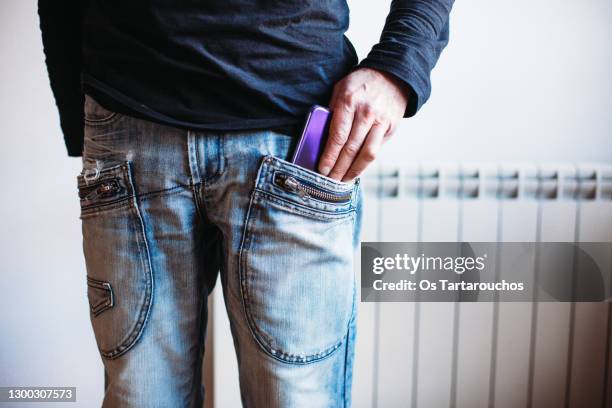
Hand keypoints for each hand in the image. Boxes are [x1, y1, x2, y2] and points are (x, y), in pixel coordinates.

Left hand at [318, 67, 409, 181]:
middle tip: (329, 181)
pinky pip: (376, 150)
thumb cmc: (361, 84)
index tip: (322, 169)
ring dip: (353, 171)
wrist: (393, 77)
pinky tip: (356, 171)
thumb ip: (331, 111)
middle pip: (350, 149)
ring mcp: (381, 121)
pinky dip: (365, 164)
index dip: (329, 156)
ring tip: (342, 181)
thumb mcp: (341, 89)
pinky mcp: (390, 128)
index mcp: (349, 102)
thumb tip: (321, 137)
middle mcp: (366, 113)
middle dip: (338, 168)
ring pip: (366, 154)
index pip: (337, 136)